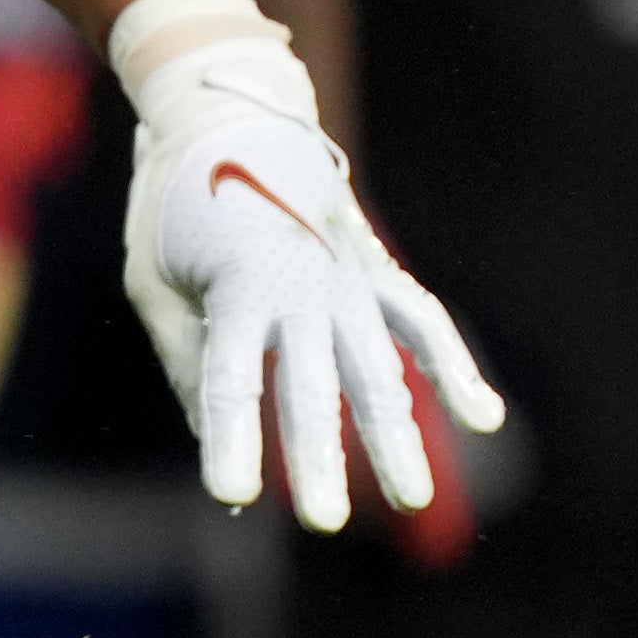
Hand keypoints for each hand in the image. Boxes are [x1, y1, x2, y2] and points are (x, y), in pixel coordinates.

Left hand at [115, 0, 500, 530]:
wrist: (228, 116)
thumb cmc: (176, 206)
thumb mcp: (154, 277)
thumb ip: (187, 355)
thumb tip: (213, 430)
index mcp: (232, 289)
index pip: (229, 381)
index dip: (231, 439)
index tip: (232, 495)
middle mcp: (297, 288)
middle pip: (311, 385)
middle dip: (319, 455)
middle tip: (325, 521)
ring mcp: (344, 279)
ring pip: (378, 367)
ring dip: (394, 434)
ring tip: (413, 497)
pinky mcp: (373, 269)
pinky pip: (423, 322)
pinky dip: (455, 367)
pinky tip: (484, 418)